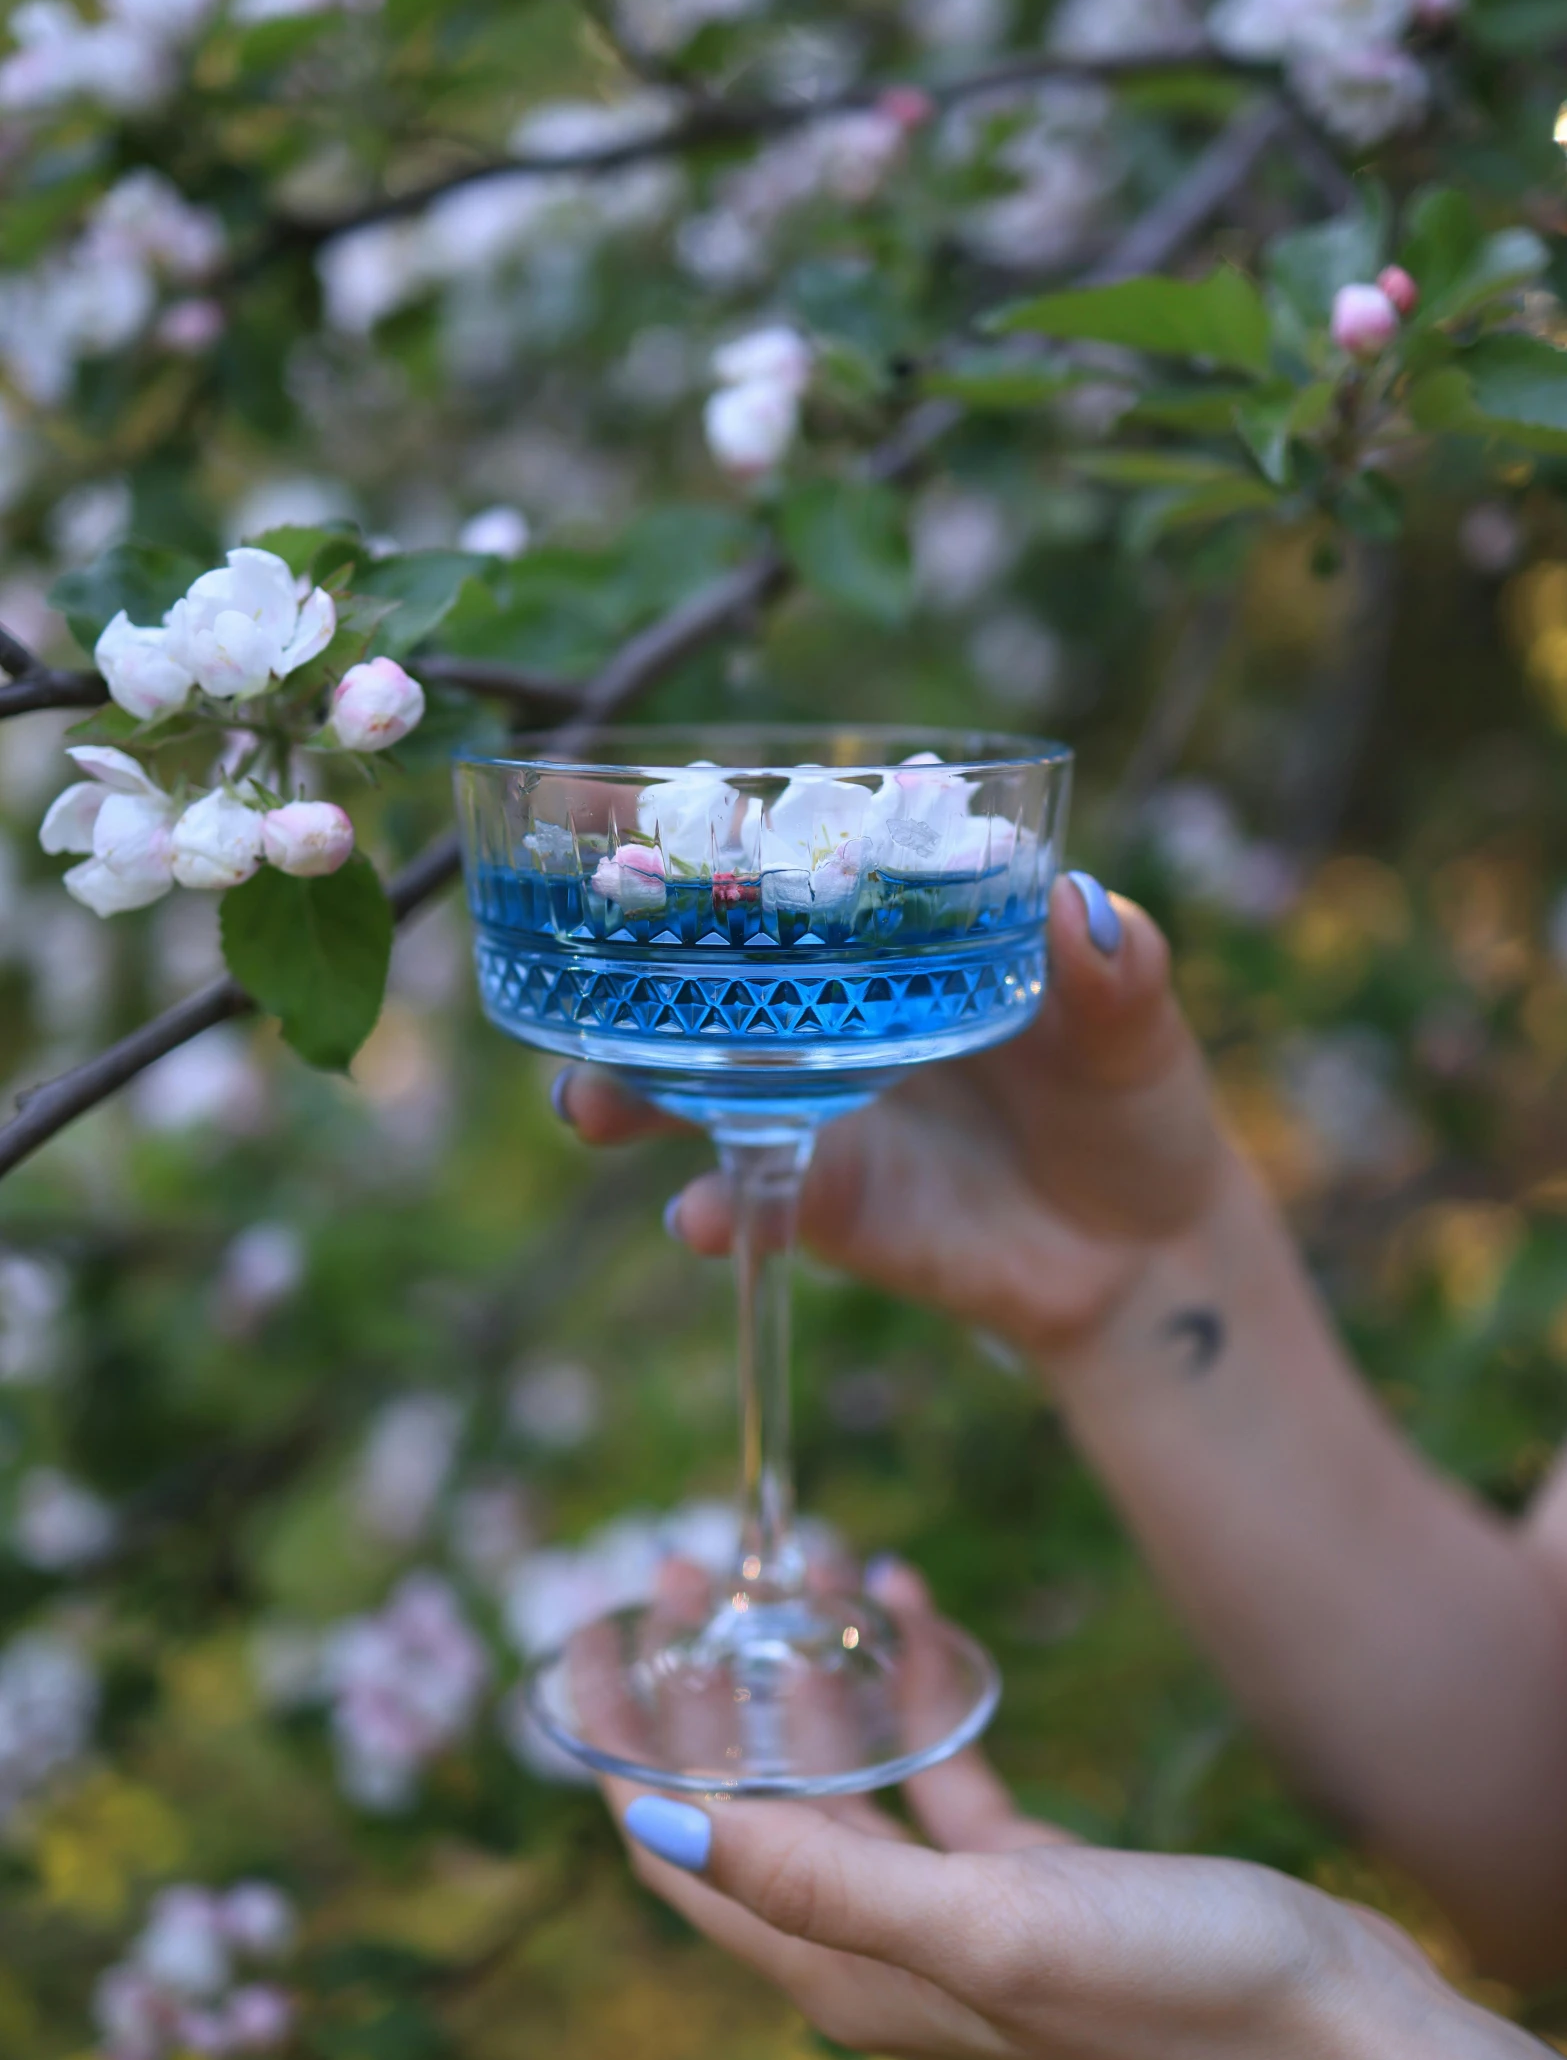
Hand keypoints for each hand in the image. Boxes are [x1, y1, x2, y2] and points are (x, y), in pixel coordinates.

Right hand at [555, 875, 1226, 1356]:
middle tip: (567, 955)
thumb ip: (1116, 969)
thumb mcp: (1138, 1024)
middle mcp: (827, 1011)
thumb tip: (1080, 905)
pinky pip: (746, 1199)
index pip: (776, 867)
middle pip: (692, 975)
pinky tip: (704, 1216)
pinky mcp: (822, 1201)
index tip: (596, 803)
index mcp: (888, 936)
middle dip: (613, 966)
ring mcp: (814, 1106)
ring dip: (623, 1090)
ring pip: (685, 1089)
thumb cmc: (1133, 1104)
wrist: (1144, 1255)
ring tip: (590, 1102)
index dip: (689, 835)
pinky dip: (717, 1209)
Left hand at [602, 1563, 1434, 2059]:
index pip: (673, 1844)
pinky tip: (912, 1596)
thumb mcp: (983, 1926)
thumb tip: (647, 1820)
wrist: (1334, 2032)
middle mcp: (874, 1940)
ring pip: (846, 1765)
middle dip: (709, 1679)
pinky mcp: (1022, 1874)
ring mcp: (949, 1905)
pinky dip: (917, 1681)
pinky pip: (938, 1761)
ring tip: (816, 1552)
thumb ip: (816, 1879)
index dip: (615, 1741)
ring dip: (820, 1661)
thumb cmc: (1166, 1990)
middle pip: (748, 1791)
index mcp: (838, 1966)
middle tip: (691, 1561)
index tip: (595, 1626)